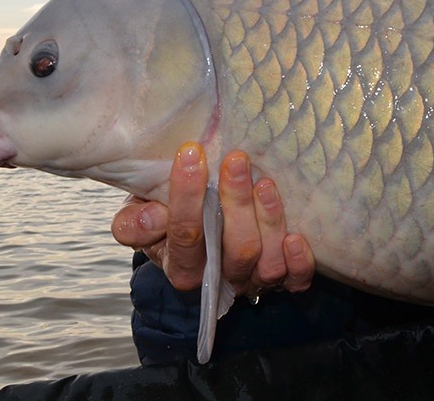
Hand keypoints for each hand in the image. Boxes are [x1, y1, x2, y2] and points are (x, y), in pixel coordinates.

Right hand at [112, 144, 315, 295]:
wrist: (196, 234)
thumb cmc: (168, 217)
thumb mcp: (140, 216)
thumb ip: (134, 222)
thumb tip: (152, 216)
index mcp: (180, 265)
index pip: (185, 235)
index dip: (187, 196)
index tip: (192, 153)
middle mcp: (219, 278)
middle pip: (237, 251)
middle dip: (237, 202)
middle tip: (237, 160)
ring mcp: (252, 280)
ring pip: (267, 264)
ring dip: (270, 222)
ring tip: (265, 183)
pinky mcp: (281, 279)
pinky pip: (295, 280)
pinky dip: (299, 262)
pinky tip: (296, 236)